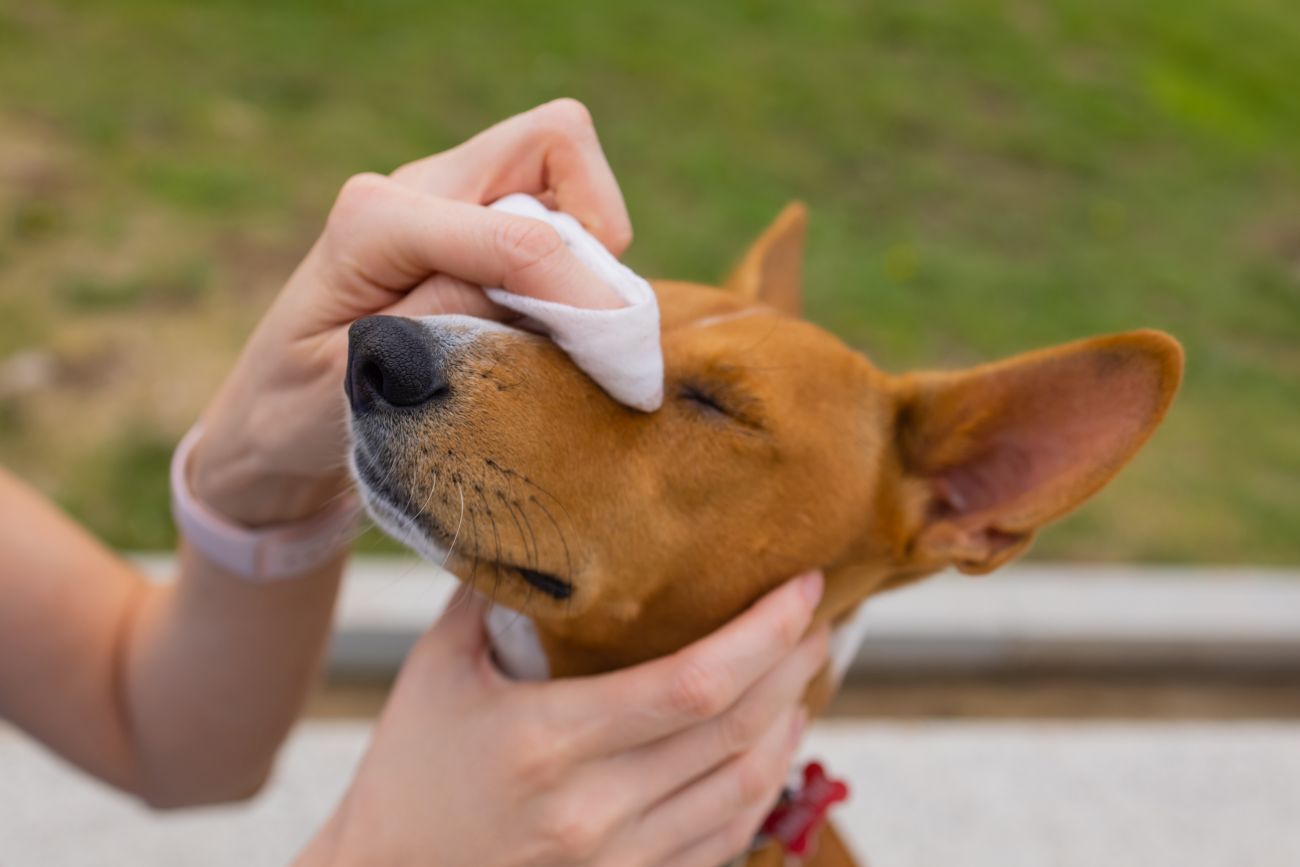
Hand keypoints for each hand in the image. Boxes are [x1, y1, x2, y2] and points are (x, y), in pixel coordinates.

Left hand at [190, 99, 633, 525]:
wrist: (274, 420)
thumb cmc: (301, 408)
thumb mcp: (362, 382)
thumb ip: (449, 321)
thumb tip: (543, 286)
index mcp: (374, 220)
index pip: (515, 231)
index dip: (579, 290)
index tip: (616, 359)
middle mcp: (418, 188)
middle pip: (554, 142)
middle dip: (599, 223)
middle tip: (597, 318)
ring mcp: (450, 200)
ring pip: (564, 174)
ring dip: (589, 252)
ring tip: (574, 338)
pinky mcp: (475, 226)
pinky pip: (556, 215)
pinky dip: (577, 269)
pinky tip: (556, 333)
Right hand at [298, 572, 828, 866]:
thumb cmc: (408, 771)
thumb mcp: (437, 670)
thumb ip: (491, 594)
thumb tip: (545, 519)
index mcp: (547, 742)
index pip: (693, 683)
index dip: (764, 633)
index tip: (803, 587)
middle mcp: (594, 810)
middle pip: (737, 730)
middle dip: (794, 663)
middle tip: (816, 616)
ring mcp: (618, 861)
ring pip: (747, 786)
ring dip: (790, 721)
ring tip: (803, 669)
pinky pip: (727, 836)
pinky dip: (764, 783)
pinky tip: (772, 742)